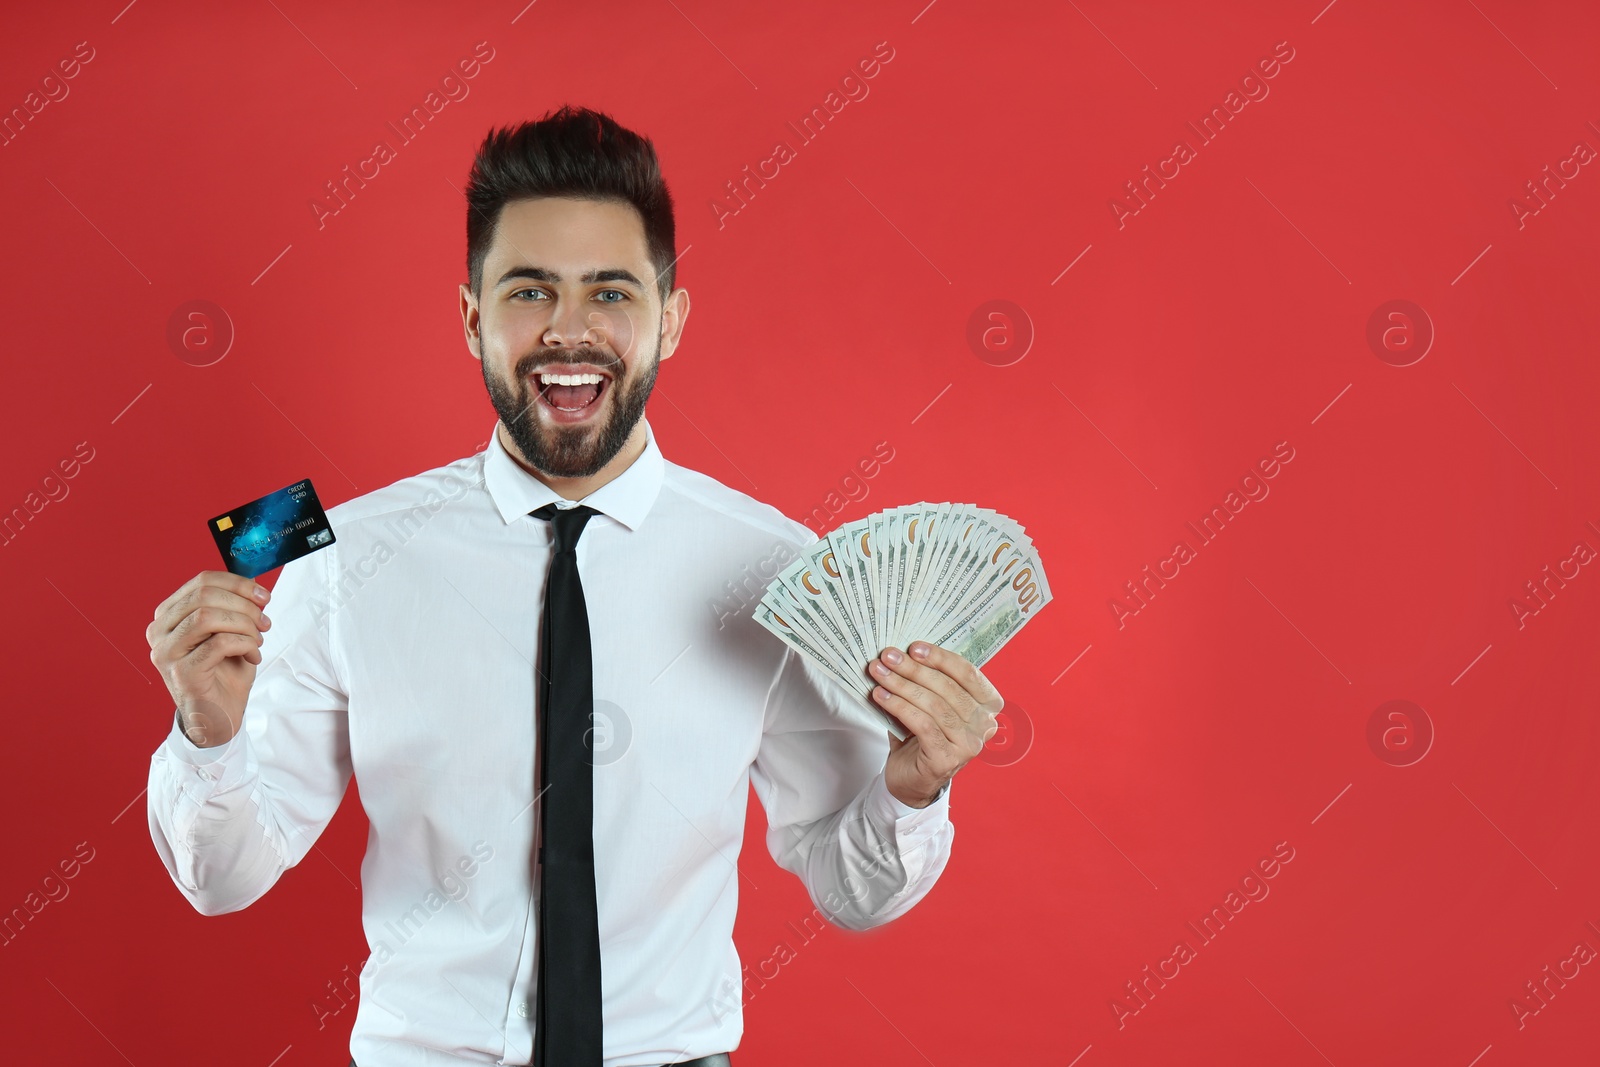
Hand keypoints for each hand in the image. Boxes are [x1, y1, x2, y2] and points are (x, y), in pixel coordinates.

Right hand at [147, 571, 272, 748]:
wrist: (217, 716)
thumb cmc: (223, 672)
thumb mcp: (230, 631)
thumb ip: (234, 607)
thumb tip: (254, 586)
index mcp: (169, 615)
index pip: (202, 581)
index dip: (239, 584)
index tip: (264, 597)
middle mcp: (160, 632)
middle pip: (205, 595)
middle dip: (244, 605)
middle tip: (264, 623)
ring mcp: (167, 653)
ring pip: (208, 617)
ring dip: (245, 626)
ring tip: (257, 641)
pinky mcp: (182, 673)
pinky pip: (219, 643)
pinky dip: (245, 645)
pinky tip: (252, 656)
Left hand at [868, 641, 1002, 807]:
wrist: (910, 778)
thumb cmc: (921, 735)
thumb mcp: (931, 703)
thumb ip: (928, 680)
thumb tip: (903, 652)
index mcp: (988, 705)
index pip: (968, 673)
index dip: (940, 658)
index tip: (913, 647)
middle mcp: (985, 725)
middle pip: (948, 688)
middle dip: (913, 669)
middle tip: (888, 657)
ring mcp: (969, 744)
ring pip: (934, 705)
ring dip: (902, 685)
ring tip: (879, 674)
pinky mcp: (948, 759)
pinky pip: (923, 724)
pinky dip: (899, 706)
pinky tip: (881, 696)